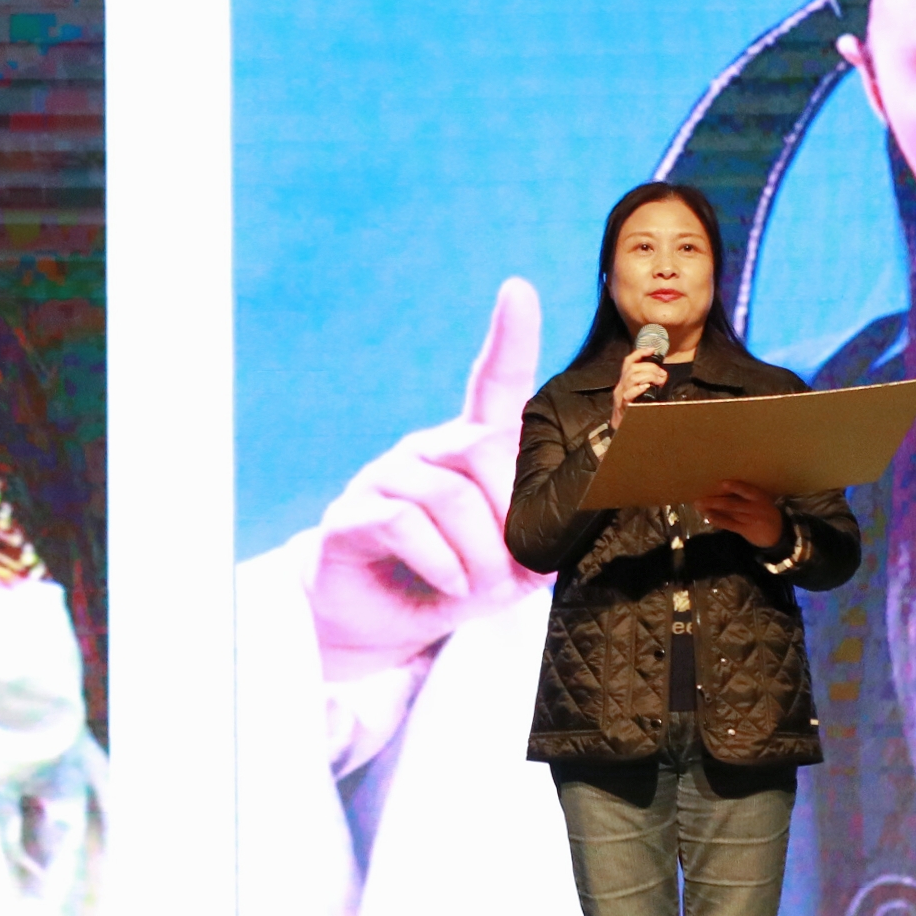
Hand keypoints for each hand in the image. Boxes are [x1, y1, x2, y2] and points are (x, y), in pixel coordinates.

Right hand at [304, 277, 550, 686]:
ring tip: (479, 586)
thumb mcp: (513, 563)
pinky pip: (406, 524)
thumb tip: (564, 527)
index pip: (491, 383)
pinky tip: (451, 586)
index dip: (508, 337)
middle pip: (482, 451)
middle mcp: (424, 451)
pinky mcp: (351, 517)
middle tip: (514, 569)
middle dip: (510, 516)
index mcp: (467, 450)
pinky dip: (443, 564)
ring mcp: (383, 479)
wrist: (382, 625)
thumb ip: (541, 537)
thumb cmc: (454, 581)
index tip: (519, 291)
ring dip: (479, 554)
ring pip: (449, 496)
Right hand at [608, 343, 670, 430]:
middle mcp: (621, 386)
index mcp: (625, 381)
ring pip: (632, 377)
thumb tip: (662, 376)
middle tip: (663, 374)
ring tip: (659, 381)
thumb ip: (646, 383)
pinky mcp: (622, 405)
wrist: (621, 429)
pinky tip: (647, 387)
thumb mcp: (639, 393)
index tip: (652, 349)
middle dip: (650, 367)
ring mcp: (620, 395)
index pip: (629, 362)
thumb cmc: (633, 410)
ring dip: (649, 376)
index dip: (640, 353)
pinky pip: (628, 394)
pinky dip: (638, 388)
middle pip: (633, 368)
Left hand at [698, 478, 785, 548]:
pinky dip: (718, 521)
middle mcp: (755, 507)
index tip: (722, 483)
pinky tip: (708, 517)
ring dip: (712, 510)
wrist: (777, 531)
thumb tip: (720, 485)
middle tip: (698, 500)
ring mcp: (750, 519)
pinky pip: (730, 525)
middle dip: (714, 501)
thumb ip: (744, 493)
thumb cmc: (763, 509)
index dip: (736, 487)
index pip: (746, 490)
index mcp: (758, 496)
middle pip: (732, 504)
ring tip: (698, 506)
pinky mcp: (746, 530)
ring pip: (729, 514)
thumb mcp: (759, 499)